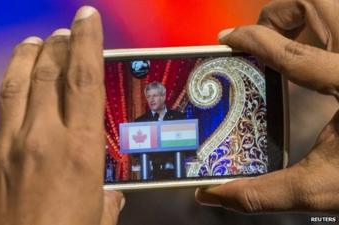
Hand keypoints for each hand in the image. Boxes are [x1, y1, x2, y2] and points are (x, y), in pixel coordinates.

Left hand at [0, 6, 123, 224]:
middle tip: (66, 34)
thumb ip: (106, 201)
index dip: (86, 43)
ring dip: (27, 56)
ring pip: (15, 82)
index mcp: (78, 151)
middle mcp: (41, 139)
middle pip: (50, 74)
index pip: (84, 81)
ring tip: (36, 42)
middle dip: (60, 46)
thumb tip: (110, 196)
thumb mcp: (98, 220)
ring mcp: (4, 145)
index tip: (87, 19)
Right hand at [196, 0, 338, 212]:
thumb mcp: (321, 187)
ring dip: (305, 16)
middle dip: (282, 14)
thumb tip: (213, 195)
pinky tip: (317, 56)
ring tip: (288, 44)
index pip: (292, 53)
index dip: (252, 40)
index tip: (227, 36)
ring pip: (335, 4)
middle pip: (320, 2)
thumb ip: (264, 193)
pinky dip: (324, 27)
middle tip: (263, 39)